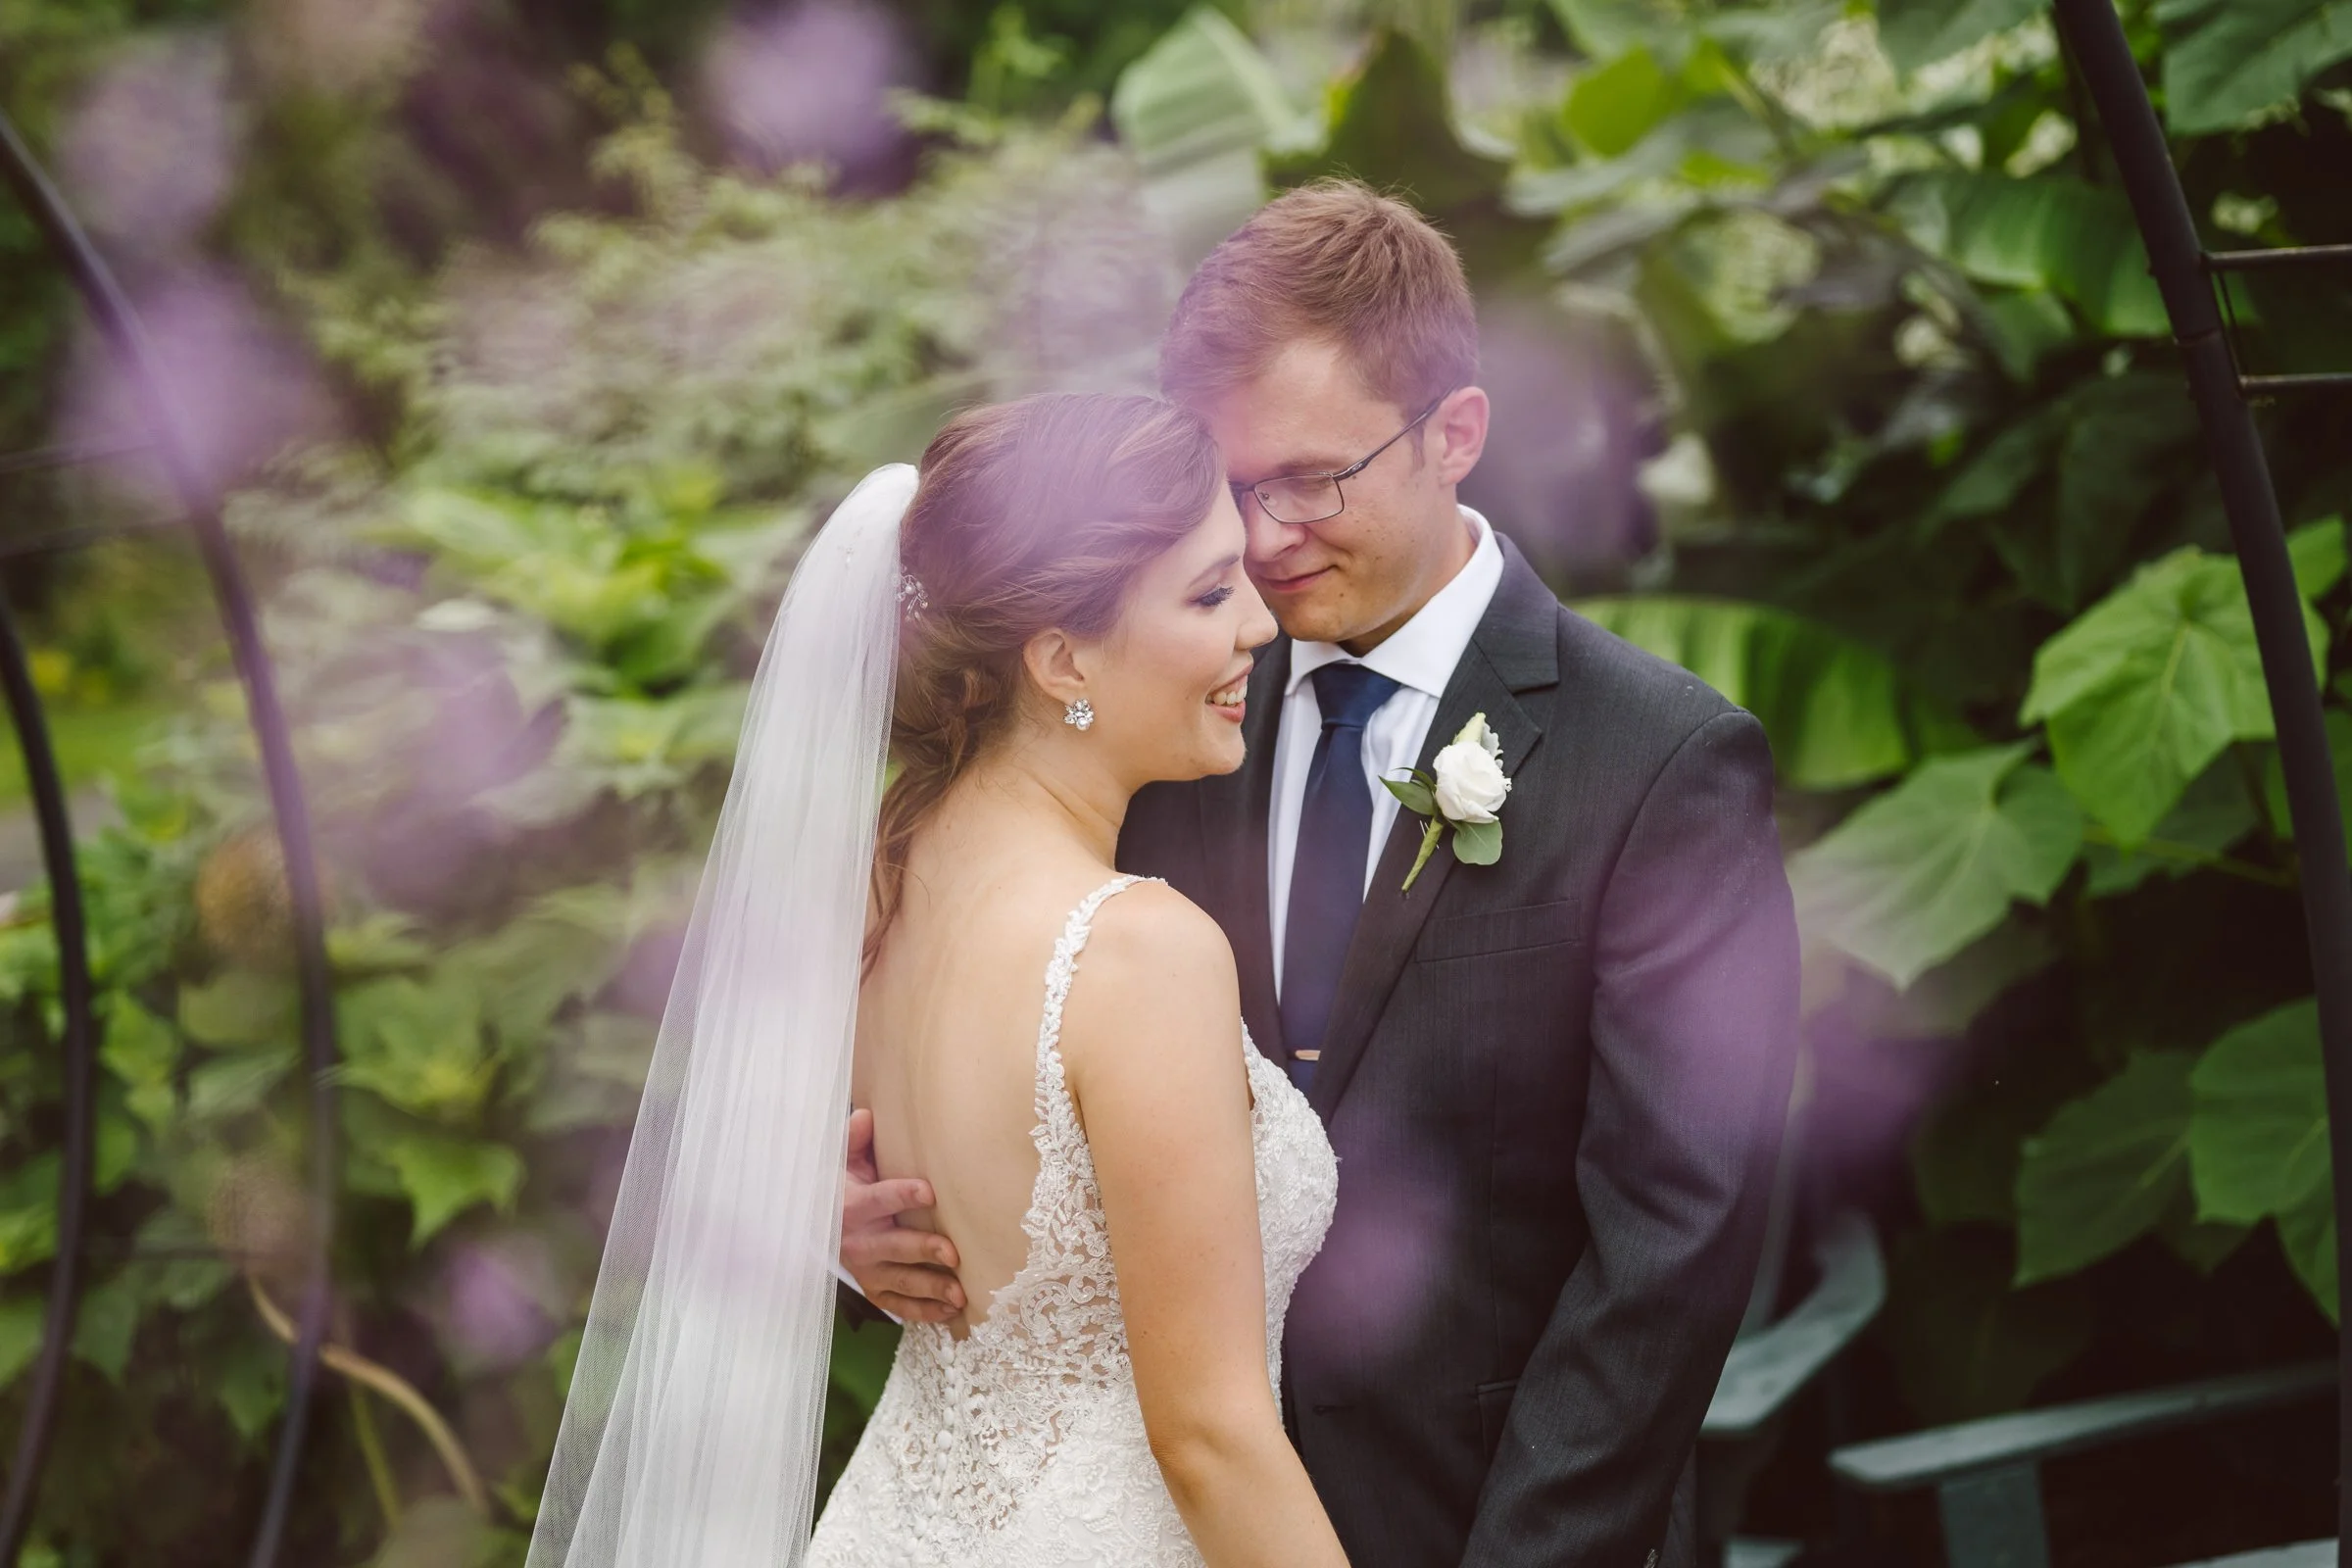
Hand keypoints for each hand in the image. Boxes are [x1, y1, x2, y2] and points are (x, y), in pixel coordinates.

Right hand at [840, 1107, 964, 1322]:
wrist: (819, 1223)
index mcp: (851, 1206)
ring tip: (959, 1294)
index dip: (902, 1195)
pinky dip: (922, 1312)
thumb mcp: (844, 1160)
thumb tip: (867, 1116)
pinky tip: (950, 1313)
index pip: (878, 1199)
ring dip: (929, 1289)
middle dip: (923, 1250)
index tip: (930, 1192)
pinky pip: (897, 1306)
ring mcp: (866, 1270)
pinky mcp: (874, 1289)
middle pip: (893, 1247)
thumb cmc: (843, 1184)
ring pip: (899, 1282)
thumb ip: (855, 1139)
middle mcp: (857, 1242)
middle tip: (953, 1253)